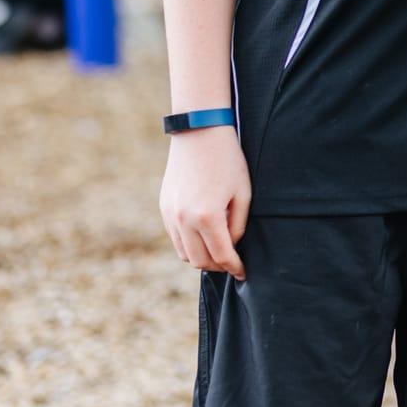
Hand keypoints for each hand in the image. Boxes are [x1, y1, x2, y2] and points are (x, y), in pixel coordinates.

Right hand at [159, 127, 251, 277]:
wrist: (199, 133)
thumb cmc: (228, 161)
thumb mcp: (243, 193)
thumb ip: (238, 225)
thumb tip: (231, 246)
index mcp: (208, 216)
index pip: (222, 255)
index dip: (235, 267)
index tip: (243, 272)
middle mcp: (184, 220)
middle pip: (200, 261)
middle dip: (218, 266)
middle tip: (232, 263)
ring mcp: (170, 215)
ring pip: (184, 254)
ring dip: (201, 258)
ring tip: (219, 252)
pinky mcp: (164, 208)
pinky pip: (175, 238)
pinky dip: (188, 245)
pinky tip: (203, 238)